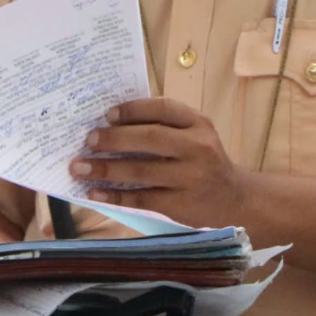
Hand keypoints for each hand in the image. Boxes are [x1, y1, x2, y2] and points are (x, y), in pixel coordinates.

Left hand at [69, 98, 253, 230]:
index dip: (132, 110)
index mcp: (199, 124)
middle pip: (149, 138)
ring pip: (141, 171)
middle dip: (113, 139)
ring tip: (79, 167)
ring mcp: (190, 179)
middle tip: (88, 140)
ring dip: (106, 169)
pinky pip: (142, 199)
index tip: (106, 114)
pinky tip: (95, 193)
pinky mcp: (182, 206)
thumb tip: (110, 124)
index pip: (163, 108)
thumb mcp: (195, 137)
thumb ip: (164, 127)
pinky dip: (115, 196)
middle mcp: (198, 148)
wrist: (236, 201)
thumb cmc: (204, 163)